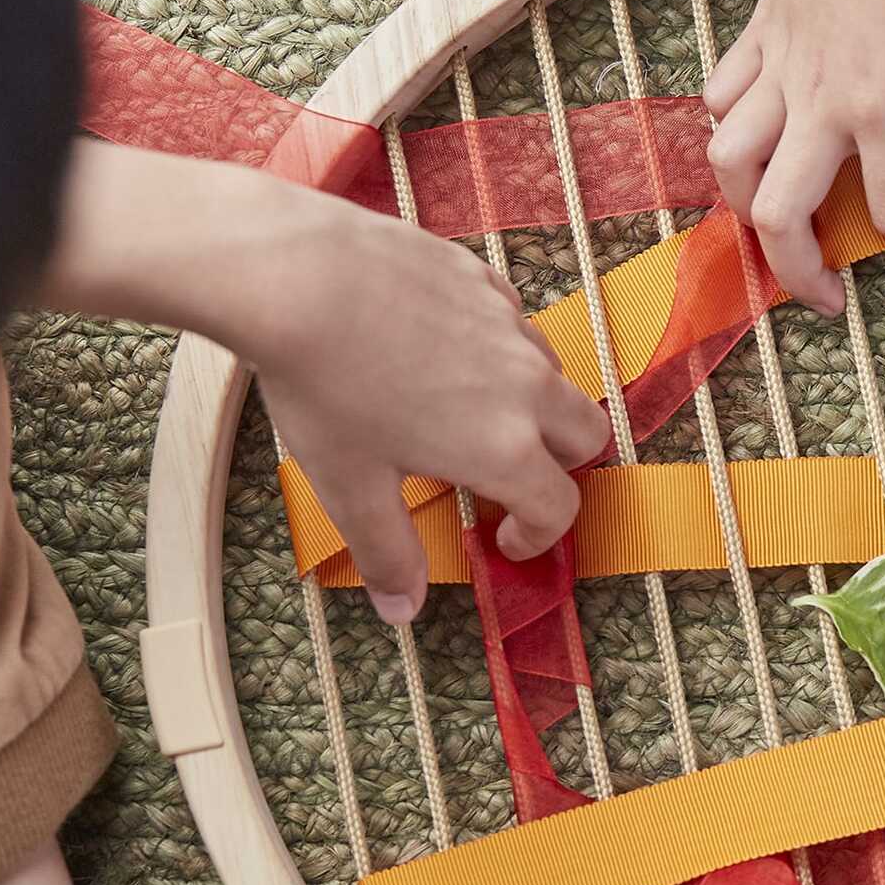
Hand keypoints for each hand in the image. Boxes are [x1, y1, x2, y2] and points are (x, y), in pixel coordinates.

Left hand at [244, 199, 609, 624]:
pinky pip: (515, 324)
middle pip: (588, 436)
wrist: (296, 274)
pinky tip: (440, 351)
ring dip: (532, 405)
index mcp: (506, 450)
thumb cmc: (323, 386)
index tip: (505, 539)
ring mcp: (511, 327)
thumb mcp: (349, 486)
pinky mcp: (484, 279)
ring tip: (467, 412)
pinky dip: (499, 350)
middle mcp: (527, 388)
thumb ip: (388, 552)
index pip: (559, 507)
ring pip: (554, 376)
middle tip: (510, 478)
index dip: (537, 536)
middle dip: (561, 467)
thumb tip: (402, 611)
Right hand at [703, 0, 884, 314]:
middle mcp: (817, 104)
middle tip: (831, 294)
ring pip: (732, 167)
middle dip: (801, 273)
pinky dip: (734, 130)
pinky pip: (725, 101)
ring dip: (750, 210)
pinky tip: (763, 137)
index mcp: (879, 107)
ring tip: (782, 227)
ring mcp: (779, 72)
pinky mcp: (759, 38)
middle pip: (779, 218)